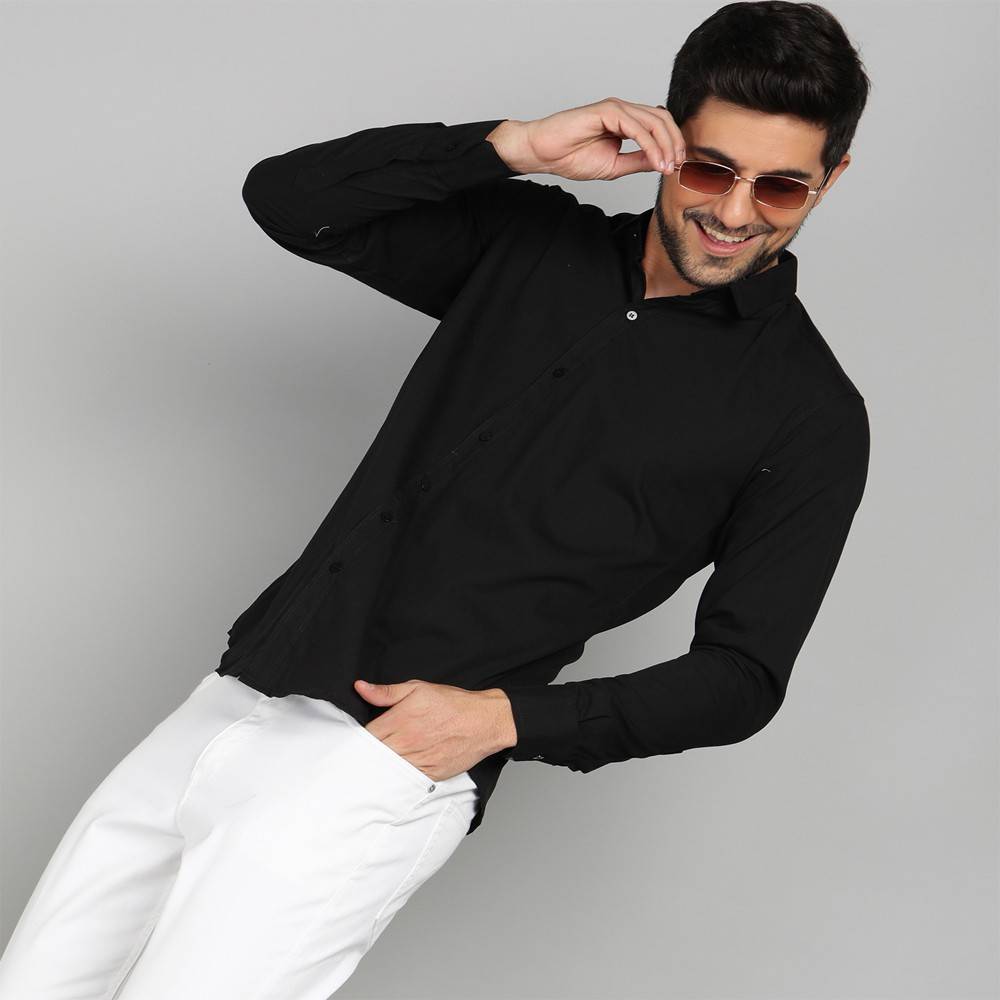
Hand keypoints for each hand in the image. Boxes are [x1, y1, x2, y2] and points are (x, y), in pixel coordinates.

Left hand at [353, 678, 515, 781]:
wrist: (483, 721)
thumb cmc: (453, 704)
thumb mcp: (418, 688)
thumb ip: (387, 691)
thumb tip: (361, 687)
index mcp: (399, 720)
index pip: (366, 735)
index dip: (361, 737)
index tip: (362, 737)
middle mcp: (406, 742)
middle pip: (374, 755)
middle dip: (369, 753)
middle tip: (367, 751)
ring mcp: (417, 761)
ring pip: (387, 770)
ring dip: (382, 767)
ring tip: (380, 763)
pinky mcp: (429, 775)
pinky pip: (405, 780)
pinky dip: (399, 777)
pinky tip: (398, 772)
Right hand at [486, 97, 685, 181]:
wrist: (544, 153)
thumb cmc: (571, 157)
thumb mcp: (615, 166)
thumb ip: (638, 161)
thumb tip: (663, 164)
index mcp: (626, 122)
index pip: (659, 127)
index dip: (673, 145)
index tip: (678, 168)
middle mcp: (624, 111)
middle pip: (662, 119)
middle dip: (675, 143)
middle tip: (678, 166)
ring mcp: (616, 108)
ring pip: (654, 121)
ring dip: (666, 145)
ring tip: (669, 166)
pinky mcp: (607, 110)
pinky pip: (637, 127)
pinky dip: (650, 145)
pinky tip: (656, 161)